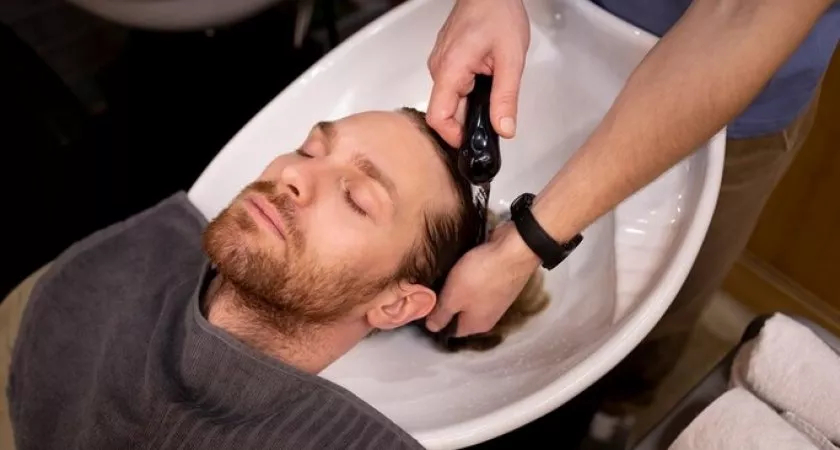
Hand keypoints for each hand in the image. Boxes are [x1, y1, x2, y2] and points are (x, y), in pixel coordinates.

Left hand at [425, 221, 540, 336]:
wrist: (514, 250)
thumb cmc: (480, 276)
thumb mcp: (454, 297)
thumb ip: (441, 314)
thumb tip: (431, 328)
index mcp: (476, 325)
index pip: (450, 330)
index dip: (435, 319)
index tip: (423, 303)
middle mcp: (488, 316)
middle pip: (460, 314)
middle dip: (446, 302)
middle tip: (429, 288)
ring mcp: (496, 298)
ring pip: (469, 298)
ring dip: (457, 289)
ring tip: (440, 276)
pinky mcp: (500, 281)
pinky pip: (479, 284)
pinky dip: (469, 278)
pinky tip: (458, 268)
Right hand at [426, 0, 529, 146]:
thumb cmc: (499, 14)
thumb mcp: (511, 60)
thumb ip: (506, 98)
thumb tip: (504, 129)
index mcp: (450, 69)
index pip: (438, 117)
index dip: (454, 136)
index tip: (473, 143)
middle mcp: (438, 68)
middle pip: (444, 111)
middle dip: (468, 122)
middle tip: (493, 121)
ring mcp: (440, 63)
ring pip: (449, 99)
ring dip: (470, 106)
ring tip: (493, 94)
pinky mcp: (446, 60)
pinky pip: (452, 86)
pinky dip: (468, 93)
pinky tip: (486, 83)